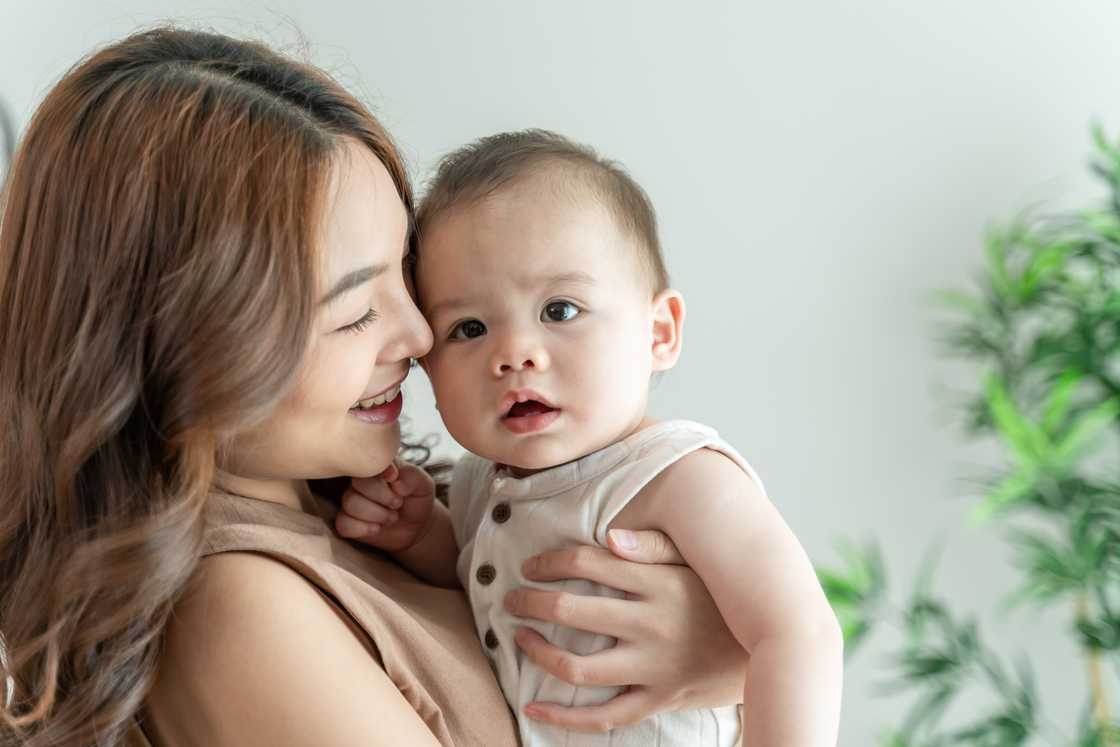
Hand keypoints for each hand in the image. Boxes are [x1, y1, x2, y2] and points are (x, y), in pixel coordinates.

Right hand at [335, 461, 435, 552]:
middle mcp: (361, 481)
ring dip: (376, 514)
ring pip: (350, 503)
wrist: (416, 526)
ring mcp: (352, 500)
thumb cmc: (417, 499)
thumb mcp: (423, 484)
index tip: (394, 479)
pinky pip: (342, 523)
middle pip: (357, 484)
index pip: (368, 463)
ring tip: (392, 517)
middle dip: (382, 497)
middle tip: (397, 503)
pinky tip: (377, 529)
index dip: (380, 474)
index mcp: (377, 466)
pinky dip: (361, 528)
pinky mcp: (347, 521)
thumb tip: (396, 483)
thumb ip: (412, 477)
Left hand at [505, 529, 747, 731]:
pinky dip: (566, 718)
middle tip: (511, 599)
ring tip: (519, 638)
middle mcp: (650, 625)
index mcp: (658, 583)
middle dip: (531, 603)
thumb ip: (653, 546)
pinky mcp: (657, 699)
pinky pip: (605, 717)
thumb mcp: (697, 562)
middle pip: (572, 611)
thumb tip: (609, 536)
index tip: (531, 566)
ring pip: (579, 667)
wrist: (774, 648)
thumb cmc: (723, 598)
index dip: (550, 562)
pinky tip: (534, 709)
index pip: (587, 563)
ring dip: (538, 652)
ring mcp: (652, 667)